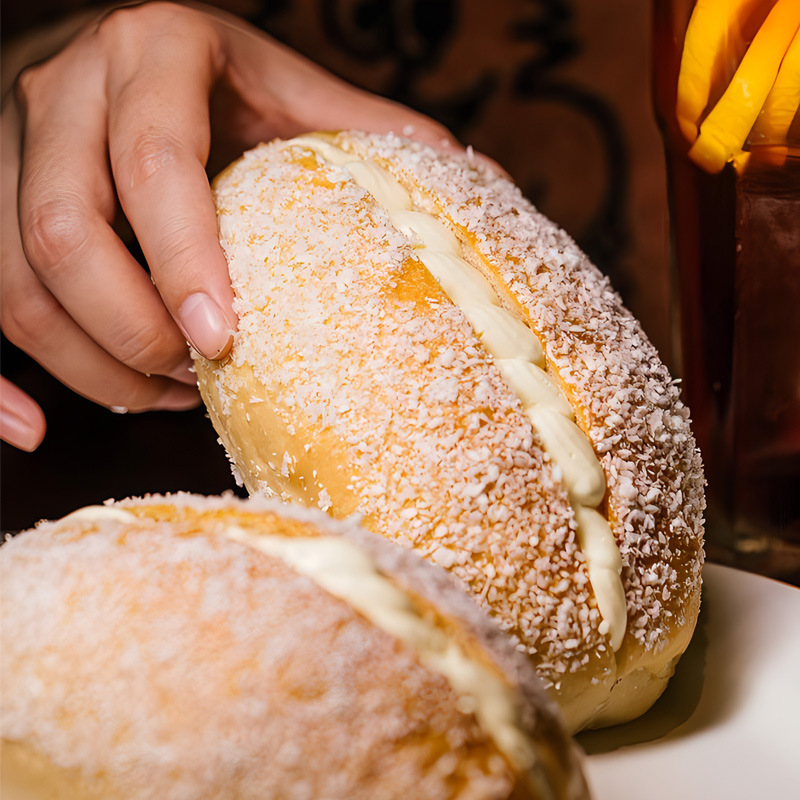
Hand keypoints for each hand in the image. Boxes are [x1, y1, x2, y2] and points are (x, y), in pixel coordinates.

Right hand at [0, 0, 459, 450]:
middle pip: (61, 232)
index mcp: (153, 54)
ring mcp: (9, 149)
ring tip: (168, 393)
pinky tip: (39, 428)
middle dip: (131, 329)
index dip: (182, 261)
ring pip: (14, 280)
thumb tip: (484, 183)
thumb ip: (372, 133)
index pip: (154, 164)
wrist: (146, 55)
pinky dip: (1, 378)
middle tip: (203, 375)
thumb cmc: (234, 88)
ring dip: (90, 363)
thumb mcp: (301, 93)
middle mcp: (64, 94)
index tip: (223, 343)